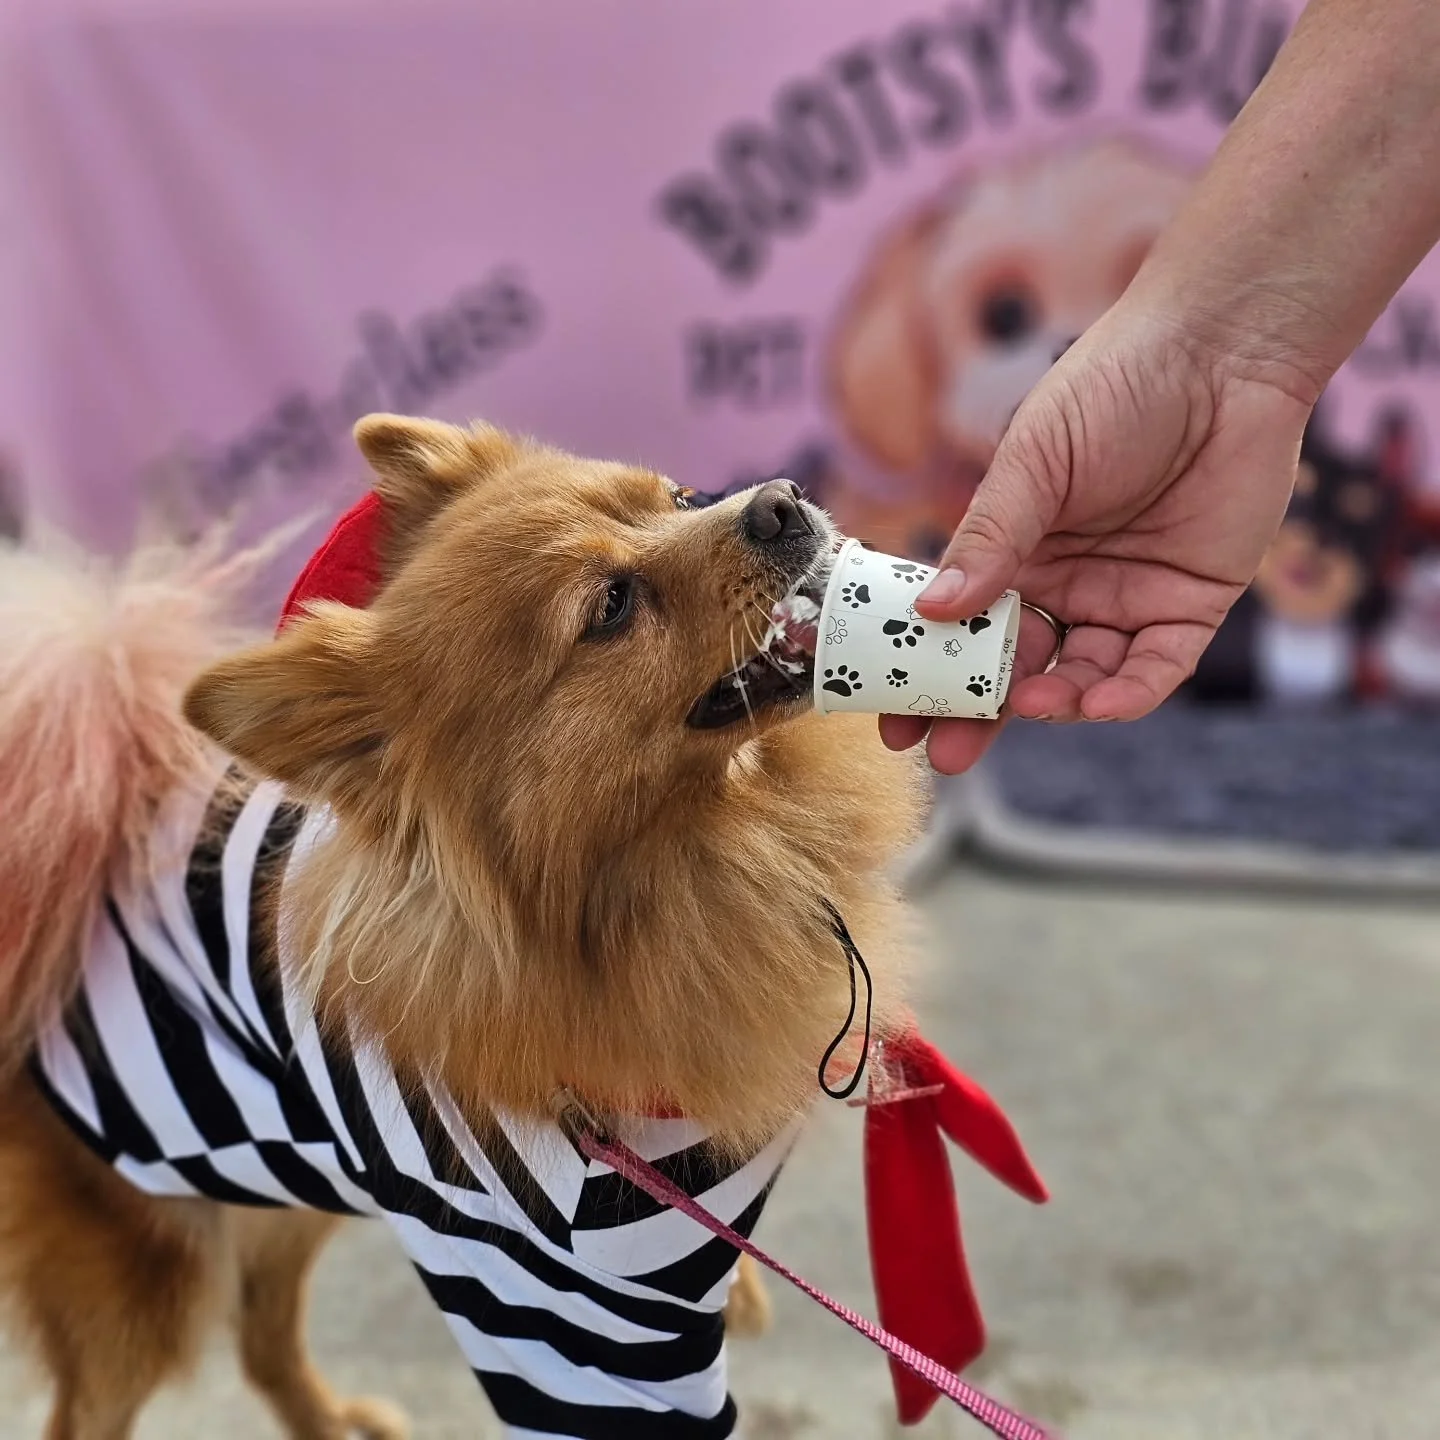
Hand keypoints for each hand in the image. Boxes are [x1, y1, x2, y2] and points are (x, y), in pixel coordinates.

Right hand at [880, 300, 1316, 773]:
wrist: (1224, 349)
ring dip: (1053, 702)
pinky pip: (1155, 670)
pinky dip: (1126, 694)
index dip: (930, 675)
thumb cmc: (1115, 385)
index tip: (892, 717)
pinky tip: (1097, 701)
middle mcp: (1065, 583)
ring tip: (1028, 704)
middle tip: (946, 753)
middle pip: (1014, 667)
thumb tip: (930, 611)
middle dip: (978, 714)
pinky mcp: (1190, 607)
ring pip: (1081, 677)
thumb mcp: (1033, 462)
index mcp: (1016, 550)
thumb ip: (989, 540)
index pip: (964, 629)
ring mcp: (1126, 598)